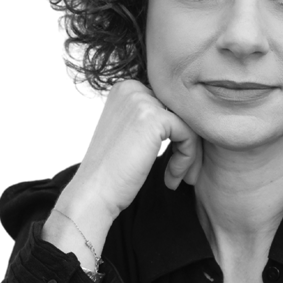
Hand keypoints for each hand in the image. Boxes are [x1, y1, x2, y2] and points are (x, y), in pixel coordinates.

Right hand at [69, 79, 202, 220]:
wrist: (92, 194)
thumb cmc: (111, 170)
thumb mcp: (129, 132)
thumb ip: (150, 118)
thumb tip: (187, 114)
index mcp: (125, 88)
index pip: (168, 105)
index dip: (176, 135)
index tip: (173, 161)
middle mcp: (132, 88)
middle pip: (180, 112)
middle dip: (186, 143)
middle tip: (183, 173)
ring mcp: (142, 101)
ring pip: (188, 123)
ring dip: (189, 154)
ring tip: (178, 178)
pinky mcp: (155, 118)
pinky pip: (188, 134)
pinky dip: (187, 159)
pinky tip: (172, 179)